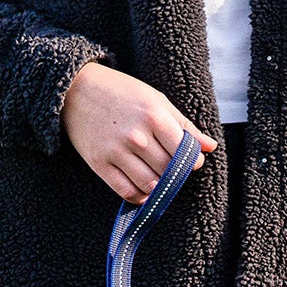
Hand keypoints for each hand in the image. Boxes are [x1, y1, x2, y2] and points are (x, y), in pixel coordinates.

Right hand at [61, 61, 216, 204]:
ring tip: (159, 178)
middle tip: (174, 169)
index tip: (191, 161)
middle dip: (176, 174)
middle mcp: (136, 136)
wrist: (76, 89)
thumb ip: (184, 125)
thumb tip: (210, 146)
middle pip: (168, 170)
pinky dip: (139, 197)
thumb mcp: (156, 100)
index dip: (192, 161)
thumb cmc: (121, 92)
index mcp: (153, 116)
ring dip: (160, 187)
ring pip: (150, 184)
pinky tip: (145, 191)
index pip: (184, 151)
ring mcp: (116, 151)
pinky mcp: (99, 163)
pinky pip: (126, 191)